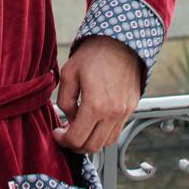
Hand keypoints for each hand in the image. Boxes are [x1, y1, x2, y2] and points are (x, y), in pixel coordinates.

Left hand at [52, 35, 141, 153]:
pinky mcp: (131, 108)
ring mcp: (125, 112)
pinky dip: (104, 133)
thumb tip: (69, 118)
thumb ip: (65, 101)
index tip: (56, 134)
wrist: (119, 42)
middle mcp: (113, 113)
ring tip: (79, 128)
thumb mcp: (69, 73)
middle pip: (93, 146)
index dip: (63, 141)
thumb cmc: (93, 54)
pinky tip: (93, 121)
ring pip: (107, 142)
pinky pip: (117, 130)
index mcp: (95, 106)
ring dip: (91, 141)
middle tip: (65, 135)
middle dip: (75, 145)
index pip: (77, 139)